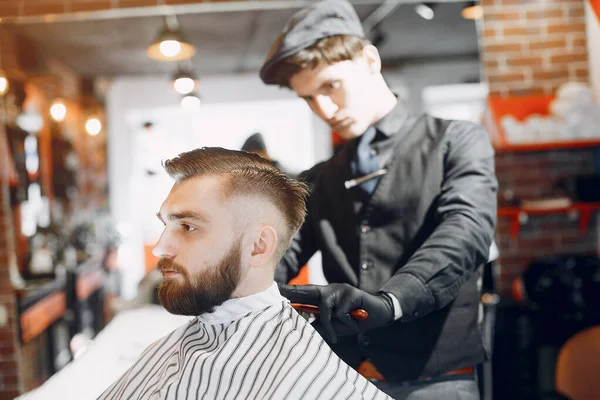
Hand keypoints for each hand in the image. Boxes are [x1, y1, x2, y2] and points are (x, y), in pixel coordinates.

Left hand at [279, 283, 393, 342]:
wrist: (379, 314)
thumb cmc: (354, 320)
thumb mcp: (336, 326)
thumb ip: (320, 325)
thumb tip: (302, 328)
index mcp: (323, 296)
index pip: (302, 293)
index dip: (288, 290)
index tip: (273, 288)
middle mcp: (329, 289)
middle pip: (307, 290)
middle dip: (292, 291)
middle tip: (276, 291)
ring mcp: (340, 289)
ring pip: (326, 308)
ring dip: (333, 324)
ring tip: (343, 329)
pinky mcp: (351, 292)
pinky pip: (340, 312)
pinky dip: (346, 321)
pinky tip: (356, 319)